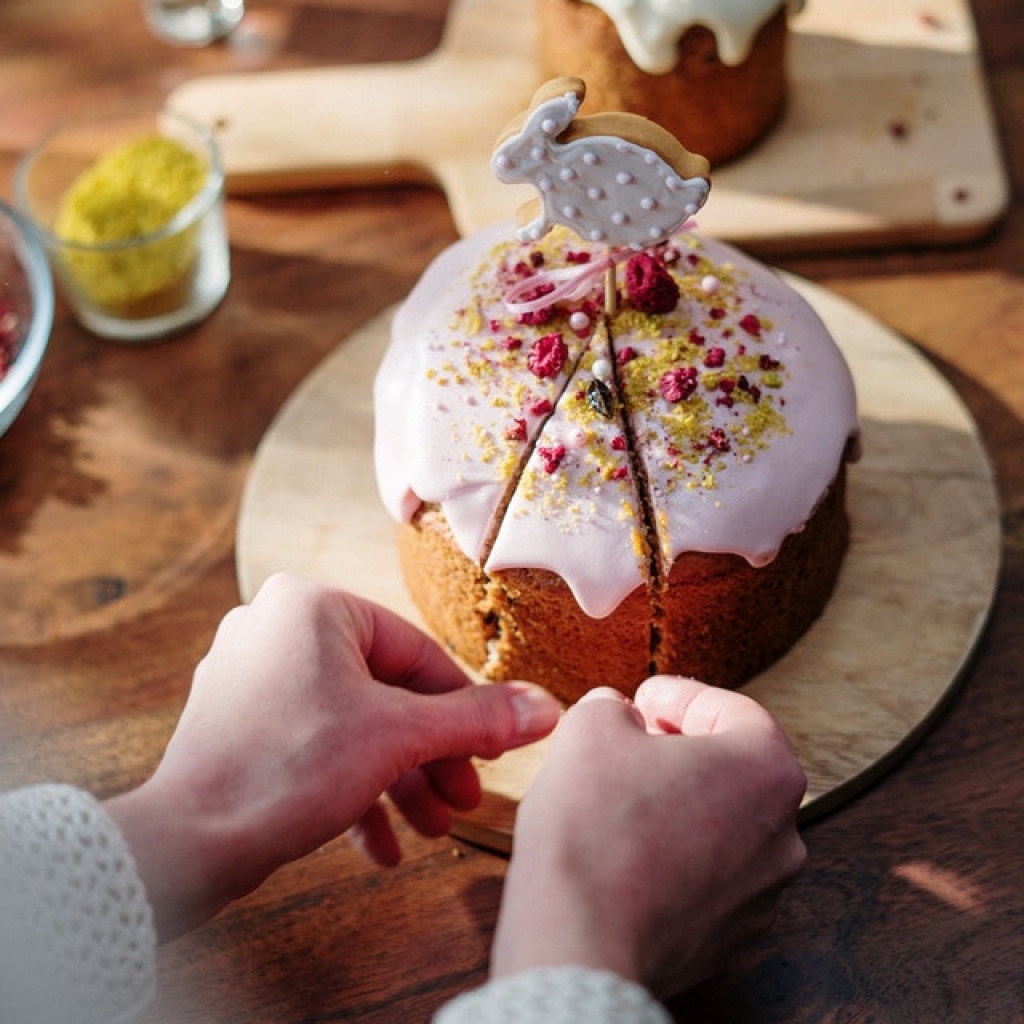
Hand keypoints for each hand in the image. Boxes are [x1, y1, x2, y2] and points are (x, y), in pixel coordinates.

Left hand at [106, 573, 559, 939]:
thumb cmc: (285, 771)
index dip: (465, 710)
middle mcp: (277, 626)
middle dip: (428, 756)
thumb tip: (547, 707)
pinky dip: (350, 787)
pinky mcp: (237, 721)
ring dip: (396, 779)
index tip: (495, 754)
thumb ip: (477, 719)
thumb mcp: (399, 738)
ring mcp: (251, 674)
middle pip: (385, 692)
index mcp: (312, 604)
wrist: (185, 845)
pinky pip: (312, 744)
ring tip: (431, 829)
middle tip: (463, 801)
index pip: (416, 653)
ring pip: (351, 722)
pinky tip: (378, 844)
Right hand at [492, 676, 806, 996]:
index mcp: (767, 770)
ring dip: (680, 804)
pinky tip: (628, 851)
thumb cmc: (595, 830)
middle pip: (735, 769)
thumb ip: (613, 706)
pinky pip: (708, 877)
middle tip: (634, 743)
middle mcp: (783, 835)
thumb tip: (616, 715)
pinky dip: (676, 856)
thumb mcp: (592, 727)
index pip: (732, 710)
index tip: (644, 698)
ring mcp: (762, 893)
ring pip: (723, 826)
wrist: (580, 939)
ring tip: (623, 798)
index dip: (681, 696)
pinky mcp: (731, 937)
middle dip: (683, 750)